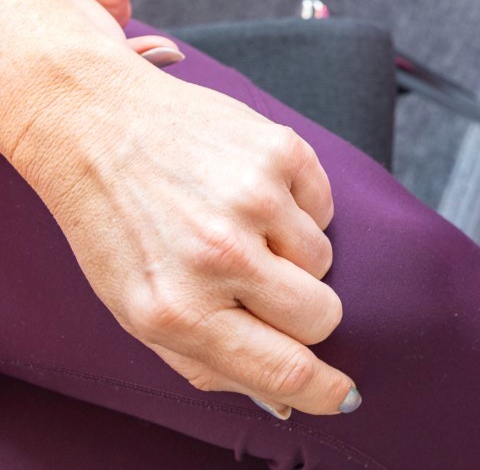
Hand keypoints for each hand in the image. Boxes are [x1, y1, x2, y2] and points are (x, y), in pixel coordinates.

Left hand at [6, 0, 354, 417]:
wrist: (96, 122)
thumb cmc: (116, 223)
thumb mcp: (136, 309)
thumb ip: (207, 361)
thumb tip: (286, 396)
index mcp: (176, 310)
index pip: (283, 368)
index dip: (325, 389)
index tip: (344, 394)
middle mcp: (218, 257)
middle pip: (320, 316)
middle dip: (306, 313)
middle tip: (268, 288)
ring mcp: (254, 200)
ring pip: (324, 261)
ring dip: (293, 254)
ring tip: (239, 226)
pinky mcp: (280, 152)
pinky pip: (323, 208)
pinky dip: (296, 207)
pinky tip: (248, 191)